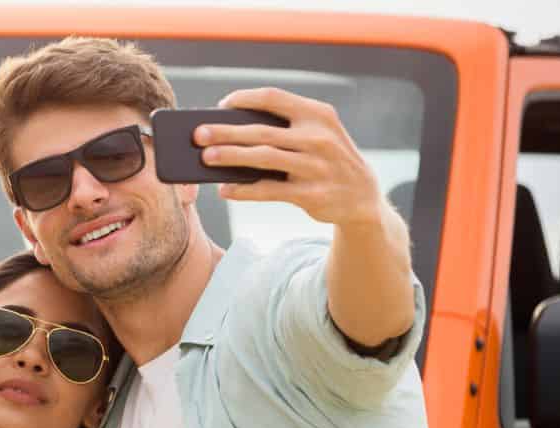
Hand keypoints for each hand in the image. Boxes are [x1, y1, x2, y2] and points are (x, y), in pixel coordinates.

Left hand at [197, 88, 387, 228]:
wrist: (362, 196)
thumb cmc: (327, 159)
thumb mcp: (317, 134)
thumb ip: (284, 128)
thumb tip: (230, 132)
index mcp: (318, 114)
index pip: (273, 98)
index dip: (244, 99)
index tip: (221, 106)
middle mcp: (318, 137)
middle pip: (262, 131)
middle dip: (225, 132)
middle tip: (198, 134)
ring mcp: (316, 166)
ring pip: (263, 158)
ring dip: (230, 157)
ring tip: (206, 158)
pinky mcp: (311, 194)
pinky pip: (269, 190)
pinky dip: (244, 190)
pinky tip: (224, 190)